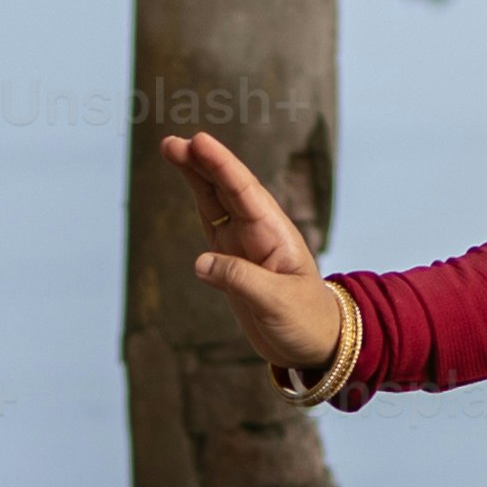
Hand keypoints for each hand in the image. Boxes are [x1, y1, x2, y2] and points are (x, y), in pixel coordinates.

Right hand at [160, 131, 350, 373]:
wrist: (314, 344)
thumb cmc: (305, 320)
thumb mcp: (276, 302)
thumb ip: (239, 279)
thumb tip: (200, 263)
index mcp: (274, 234)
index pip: (244, 192)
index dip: (221, 166)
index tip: (198, 142)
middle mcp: (257, 233)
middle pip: (225, 189)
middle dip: (201, 163)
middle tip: (172, 143)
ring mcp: (243, 245)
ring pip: (215, 201)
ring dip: (195, 176)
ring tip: (173, 150)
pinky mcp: (232, 262)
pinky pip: (211, 226)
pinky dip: (199, 203)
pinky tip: (188, 185)